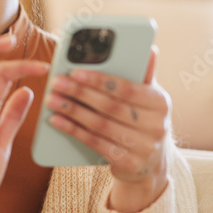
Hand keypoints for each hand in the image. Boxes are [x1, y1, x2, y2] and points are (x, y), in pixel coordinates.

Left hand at [45, 45, 170, 211]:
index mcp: (160, 102)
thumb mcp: (148, 98)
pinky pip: (95, 143)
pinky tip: (57, 120)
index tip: (75, 72)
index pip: (127, 88)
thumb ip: (143, 74)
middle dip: (80, 93)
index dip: (100, 80)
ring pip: (100, 125)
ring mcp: (143, 147)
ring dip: (72, 111)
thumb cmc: (143, 120)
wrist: (151, 163)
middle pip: (110, 106)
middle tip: (57, 83)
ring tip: (53, 100)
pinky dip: (73, 130)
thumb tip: (149, 49)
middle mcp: (156, 125)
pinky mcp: (128, 163)